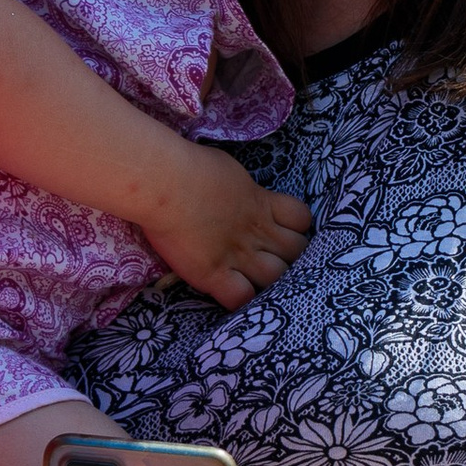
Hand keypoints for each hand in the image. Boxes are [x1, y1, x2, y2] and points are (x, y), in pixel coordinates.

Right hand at [141, 142, 310, 309]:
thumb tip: (242, 195)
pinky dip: (241, 299)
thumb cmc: (190, 166)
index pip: (302, 219)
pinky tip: (230, 292)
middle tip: (271, 258)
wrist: (163, 181)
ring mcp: (237, 254)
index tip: (281, 230)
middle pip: (297, 251)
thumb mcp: (231, 172)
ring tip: (254, 279)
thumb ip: (244, 191)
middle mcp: (256, 230)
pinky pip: (242, 298)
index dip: (296, 227)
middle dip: (291, 256)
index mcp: (261, 202)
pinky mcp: (214, 274)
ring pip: (277, 277)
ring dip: (270, 280)